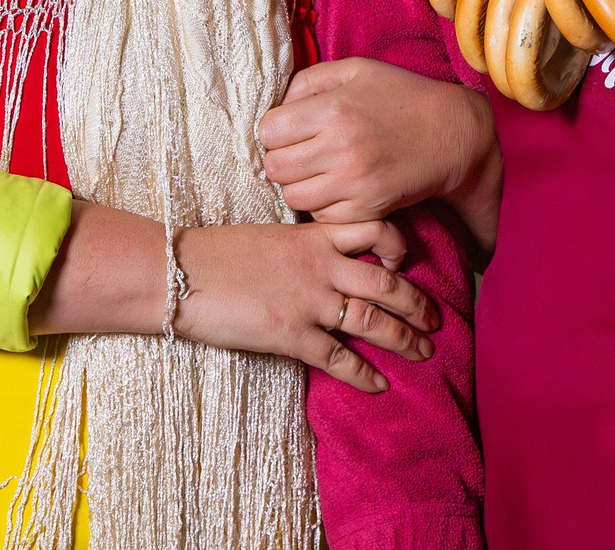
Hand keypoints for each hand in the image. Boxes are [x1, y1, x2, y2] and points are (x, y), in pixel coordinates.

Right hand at [30, 202, 439, 392]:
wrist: (177, 273)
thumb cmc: (214, 253)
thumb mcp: (267, 236)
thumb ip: (299, 246)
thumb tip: (319, 257)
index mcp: (314, 236)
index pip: (374, 230)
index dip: (399, 245)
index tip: (407, 260)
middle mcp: (321, 266)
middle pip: (387, 283)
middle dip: (418, 303)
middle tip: (437, 319)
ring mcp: (309, 301)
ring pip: (373, 320)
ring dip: (404, 338)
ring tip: (423, 352)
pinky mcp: (291, 335)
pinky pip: (339, 358)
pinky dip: (364, 374)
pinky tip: (379, 385)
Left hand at [261, 59, 501, 252]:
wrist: (452, 135)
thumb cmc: (401, 96)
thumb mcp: (356, 70)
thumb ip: (309, 81)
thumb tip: (277, 108)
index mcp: (334, 108)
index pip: (268, 131)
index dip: (276, 130)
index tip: (291, 129)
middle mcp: (341, 147)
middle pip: (275, 168)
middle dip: (283, 159)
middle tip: (303, 152)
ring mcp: (355, 183)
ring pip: (293, 197)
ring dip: (300, 186)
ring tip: (319, 171)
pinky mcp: (368, 208)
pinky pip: (321, 217)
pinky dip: (323, 205)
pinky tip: (338, 187)